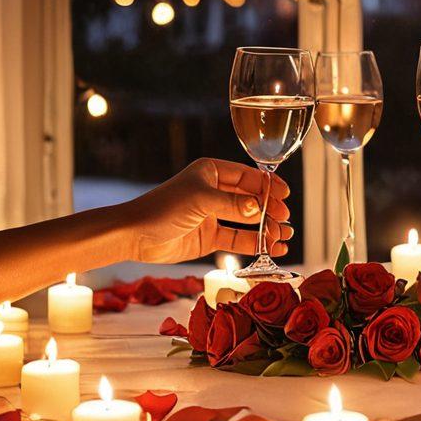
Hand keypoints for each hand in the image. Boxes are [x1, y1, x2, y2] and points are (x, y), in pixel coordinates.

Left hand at [117, 159, 292, 262]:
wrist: (135, 235)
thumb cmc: (163, 207)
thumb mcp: (200, 199)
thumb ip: (231, 204)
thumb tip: (258, 208)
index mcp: (211, 172)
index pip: (247, 176)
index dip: (268, 185)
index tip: (285, 196)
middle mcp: (215, 192)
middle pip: (251, 199)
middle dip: (269, 209)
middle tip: (284, 219)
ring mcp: (213, 216)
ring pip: (247, 221)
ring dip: (266, 228)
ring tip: (283, 237)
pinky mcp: (210, 238)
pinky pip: (238, 240)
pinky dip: (255, 244)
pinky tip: (271, 248)